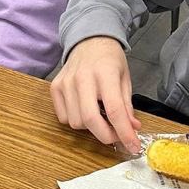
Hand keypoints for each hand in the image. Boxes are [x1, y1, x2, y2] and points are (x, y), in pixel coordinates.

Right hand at [50, 36, 142, 151]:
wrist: (88, 41)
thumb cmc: (109, 60)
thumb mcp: (125, 79)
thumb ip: (127, 105)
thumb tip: (132, 129)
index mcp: (105, 73)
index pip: (114, 109)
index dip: (124, 132)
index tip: (133, 146)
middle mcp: (82, 77)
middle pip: (90, 119)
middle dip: (106, 135)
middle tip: (117, 136)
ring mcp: (66, 82)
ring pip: (76, 122)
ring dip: (91, 127)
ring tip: (100, 116)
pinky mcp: (55, 87)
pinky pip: (63, 117)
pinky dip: (76, 121)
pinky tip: (85, 109)